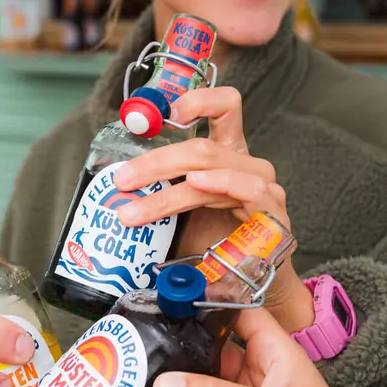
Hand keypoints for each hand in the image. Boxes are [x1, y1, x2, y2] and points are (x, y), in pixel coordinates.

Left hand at [114, 88, 313, 331]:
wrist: (252, 287)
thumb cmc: (215, 244)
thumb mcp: (183, 213)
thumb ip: (162, 191)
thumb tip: (112, 187)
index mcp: (228, 155)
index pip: (225, 108)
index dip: (199, 99)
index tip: (168, 112)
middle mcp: (248, 164)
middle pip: (202, 146)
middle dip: (154, 162)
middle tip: (121, 180)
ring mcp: (264, 187)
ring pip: (211, 168)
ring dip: (168, 188)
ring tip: (136, 207)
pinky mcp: (273, 212)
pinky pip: (248, 188)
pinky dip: (220, 182)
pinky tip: (196, 183)